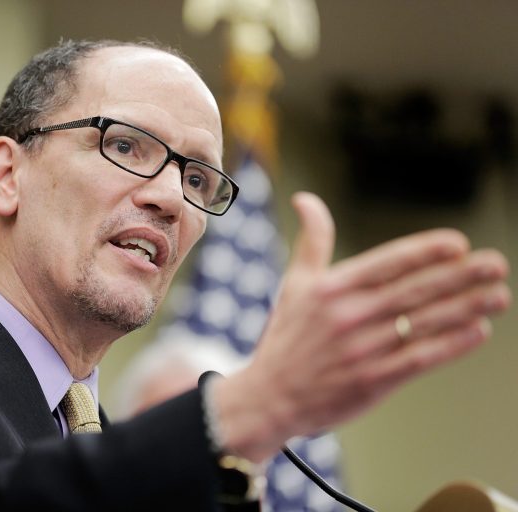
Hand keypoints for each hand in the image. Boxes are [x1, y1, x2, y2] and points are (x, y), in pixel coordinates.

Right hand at [215, 192, 510, 461]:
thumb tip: (306, 199)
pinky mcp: (375, 380)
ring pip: (424, 322)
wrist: (271, 396)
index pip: (386, 263)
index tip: (457, 243)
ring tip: (498, 294)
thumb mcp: (294, 284)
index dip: (425, 252)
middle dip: (460, 276)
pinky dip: (452, 344)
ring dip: (466, 307)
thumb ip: (311, 241)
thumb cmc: (286, 338)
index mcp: (331, 289)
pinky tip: (477, 330)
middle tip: (495, 264)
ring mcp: (364, 349)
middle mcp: (349, 316)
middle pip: (414, 290)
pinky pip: (422, 357)